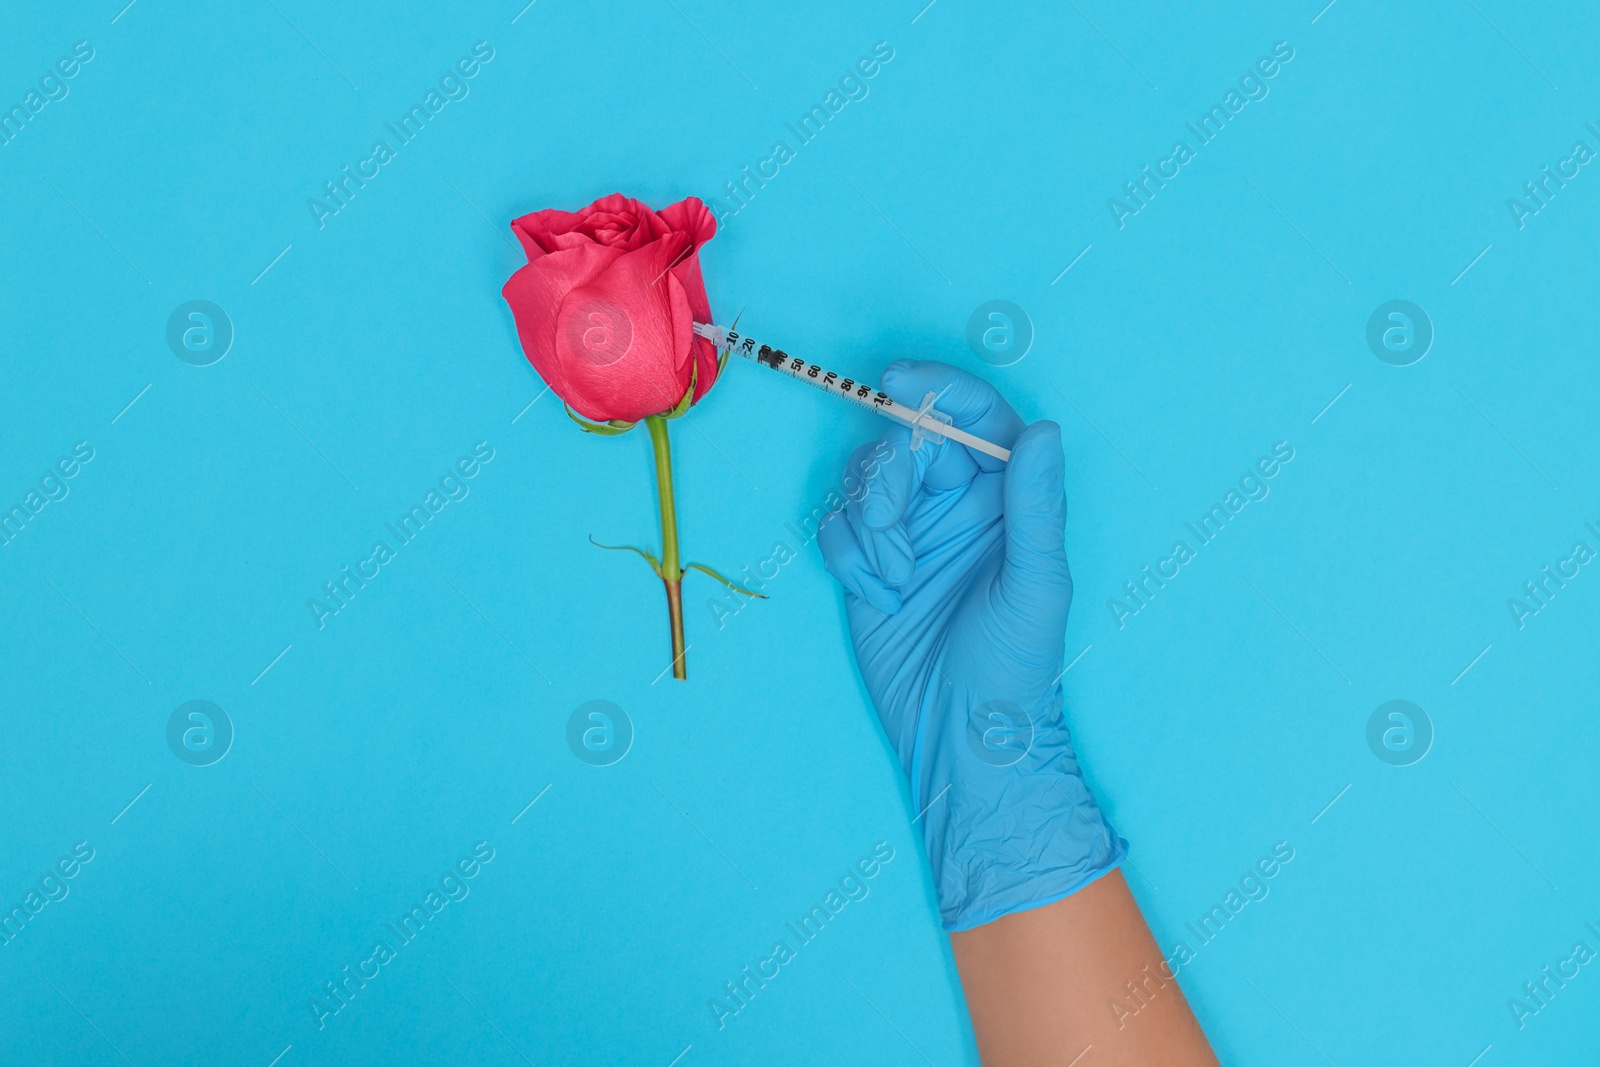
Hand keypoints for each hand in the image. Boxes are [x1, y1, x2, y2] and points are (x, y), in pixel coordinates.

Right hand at [819, 360, 1124, 930]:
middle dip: (889, 473)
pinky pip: (838, 525)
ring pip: (866, 477)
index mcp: (1009, 498)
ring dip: (870, 523)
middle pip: (909, 439)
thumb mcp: (1035, 586)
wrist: (960, 737)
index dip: (939, 389)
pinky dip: (849, 558)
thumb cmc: (1015, 669)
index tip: (897, 381)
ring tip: (895, 579)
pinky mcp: (867, 562)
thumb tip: (1045, 430)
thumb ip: (1035, 506)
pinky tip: (880, 599)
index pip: (977, 418)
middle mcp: (958, 504)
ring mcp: (910, 531)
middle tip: (890, 526)